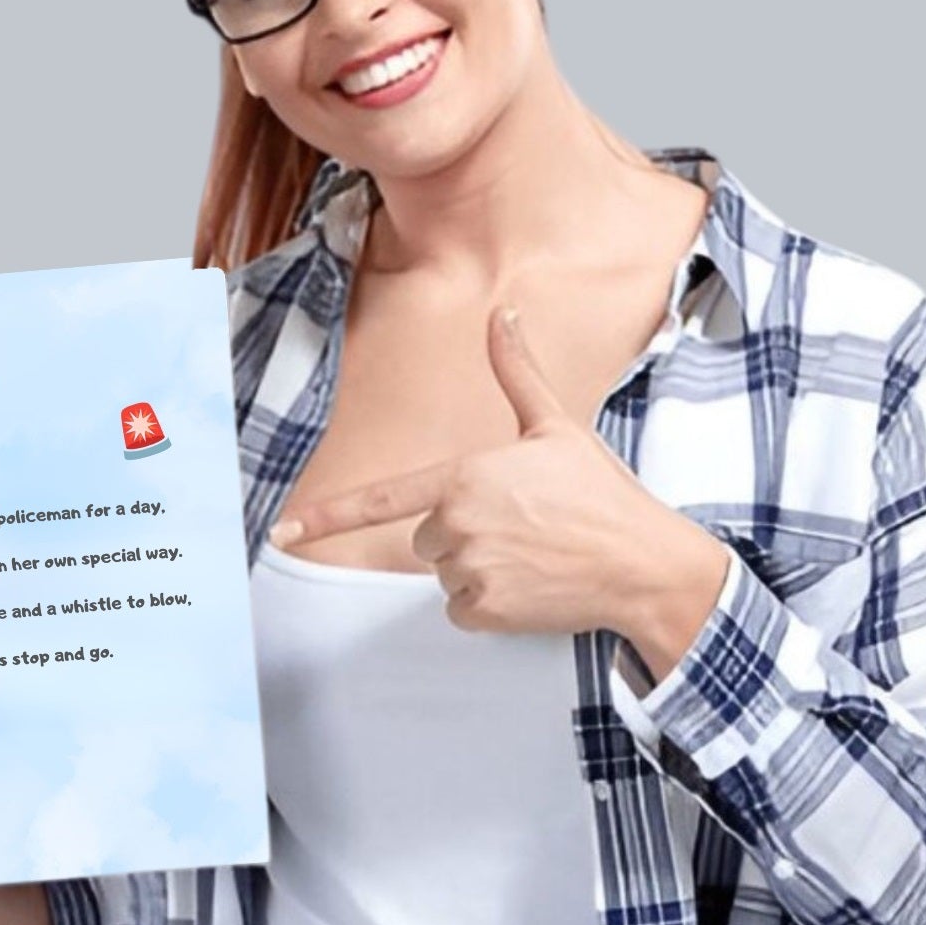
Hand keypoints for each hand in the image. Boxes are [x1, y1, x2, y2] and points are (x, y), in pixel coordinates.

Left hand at [269, 306, 729, 675]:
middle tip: (519, 524)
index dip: (326, 516)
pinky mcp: (487, 609)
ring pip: (444, 573)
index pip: (382, 498)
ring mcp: (471, 569)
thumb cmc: (601, 495)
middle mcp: (459, 522)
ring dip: (478, 568)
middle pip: (424, 537)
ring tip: (532, 553)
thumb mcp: (554, 426)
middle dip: (461, 532)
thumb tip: (503, 314)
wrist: (644, 562)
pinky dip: (490, 605)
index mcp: (466, 476)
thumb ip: (515, 372)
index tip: (282, 531)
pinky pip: (461, 609)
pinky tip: (530, 585)